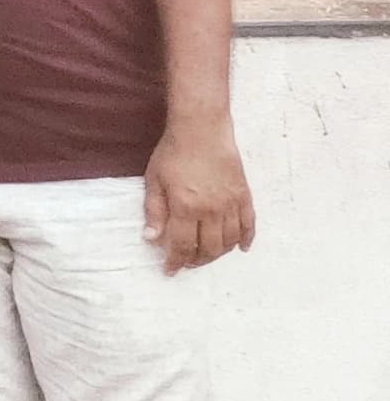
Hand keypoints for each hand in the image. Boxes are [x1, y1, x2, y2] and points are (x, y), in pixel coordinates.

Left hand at [145, 119, 255, 271]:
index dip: (175, 261)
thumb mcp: (154, 180)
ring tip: (205, 255)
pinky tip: (241, 248)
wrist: (202, 129)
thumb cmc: (172, 153)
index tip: (169, 271)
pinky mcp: (244, 196)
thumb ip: (154, 211)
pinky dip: (246, 239)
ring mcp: (231, 205)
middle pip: (208, 248)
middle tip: (186, 263)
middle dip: (196, 261)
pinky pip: (249, 225)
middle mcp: (211, 211)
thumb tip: (152, 239)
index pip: (181, 245)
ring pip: (229, 241)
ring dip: (218, 254)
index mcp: (186, 207)